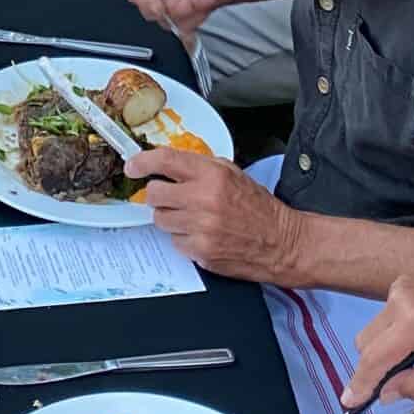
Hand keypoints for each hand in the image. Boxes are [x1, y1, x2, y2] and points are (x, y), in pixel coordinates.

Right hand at [121, 0, 240, 34]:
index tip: (157, 5)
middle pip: (148, 9)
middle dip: (172, 6)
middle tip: (189, 1)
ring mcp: (168, 5)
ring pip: (167, 21)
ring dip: (189, 10)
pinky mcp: (182, 18)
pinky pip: (183, 27)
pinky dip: (197, 16)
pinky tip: (205, 2)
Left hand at [125, 148, 309, 282]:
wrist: (281, 242)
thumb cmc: (258, 207)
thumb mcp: (232, 173)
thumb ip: (199, 167)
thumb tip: (165, 164)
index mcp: (213, 176)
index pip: (166, 161)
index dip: (143, 162)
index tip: (132, 166)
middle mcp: (204, 200)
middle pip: (154, 194)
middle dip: (158, 195)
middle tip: (170, 197)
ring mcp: (201, 229)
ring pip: (160, 220)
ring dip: (170, 218)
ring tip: (192, 217)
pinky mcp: (201, 252)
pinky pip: (174, 242)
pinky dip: (183, 239)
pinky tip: (202, 235)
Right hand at [340, 278, 413, 409]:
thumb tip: (385, 393)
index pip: (375, 358)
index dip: (360, 383)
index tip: (349, 402)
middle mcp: (401, 299)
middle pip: (365, 343)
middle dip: (374, 366)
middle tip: (395, 382)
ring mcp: (399, 287)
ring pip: (371, 330)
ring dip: (384, 348)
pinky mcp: (401, 283)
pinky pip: (383, 316)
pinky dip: (393, 332)